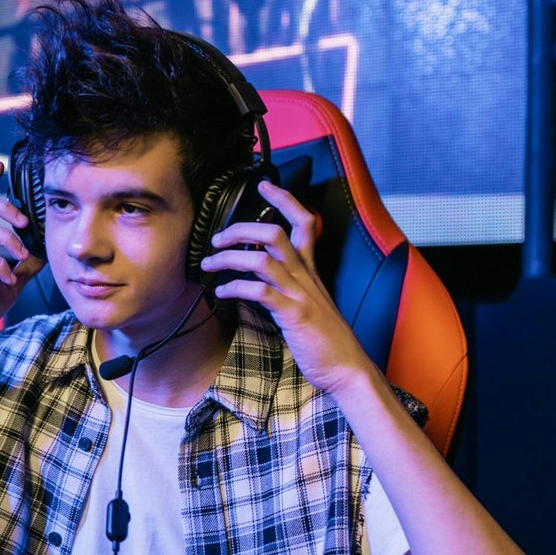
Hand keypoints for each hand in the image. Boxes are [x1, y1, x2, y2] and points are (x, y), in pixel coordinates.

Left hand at [200, 180, 375, 395]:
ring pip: (262, 258)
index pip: (304, 222)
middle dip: (239, 229)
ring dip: (228, 258)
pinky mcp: (293, 314)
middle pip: (273, 233)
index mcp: (311, 270)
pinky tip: (220, 292)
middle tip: (216, 238)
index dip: (284, 200)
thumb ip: (286, 287)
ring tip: (208, 264)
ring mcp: (300, 294)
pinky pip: (259, 292)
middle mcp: (306, 276)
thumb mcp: (307, 305)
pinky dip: (234, 287)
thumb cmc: (324, 340)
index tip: (264, 185)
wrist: (347, 369)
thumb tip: (254, 279)